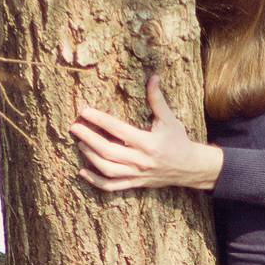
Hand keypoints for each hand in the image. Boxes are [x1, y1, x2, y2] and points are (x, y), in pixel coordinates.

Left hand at [69, 72, 219, 190]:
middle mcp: (141, 160)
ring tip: (80, 143)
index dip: (100, 120)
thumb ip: (158, 100)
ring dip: (90, 157)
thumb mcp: (170, 119)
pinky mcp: (135, 183)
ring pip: (108, 169)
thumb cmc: (178, 140)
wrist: (190, 168)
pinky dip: (96, 181)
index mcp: (149, 143)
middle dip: (89, 138)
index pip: (119, 130)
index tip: (84, 111)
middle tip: (75, 127)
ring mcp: (137, 174)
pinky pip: (112, 186)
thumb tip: (153, 77)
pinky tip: (83, 172)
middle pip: (108, 151)